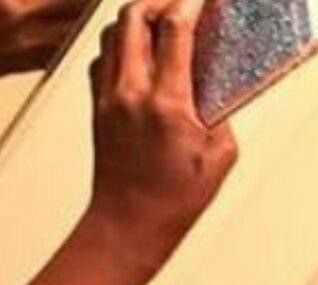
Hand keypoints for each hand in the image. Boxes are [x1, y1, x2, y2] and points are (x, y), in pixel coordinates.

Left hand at [83, 0, 238, 273]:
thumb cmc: (175, 201)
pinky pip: (103, 57)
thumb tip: (216, 81)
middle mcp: (131, 93)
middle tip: (184, 3)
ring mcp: (108, 98)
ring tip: (162, 22)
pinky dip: (120, 44)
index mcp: (166, 104)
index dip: (193, 1)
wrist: (128, 228)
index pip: (175, 28)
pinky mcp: (96, 107)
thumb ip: (220, 111)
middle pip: (135, 14)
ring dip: (138, 17)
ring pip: (114, 31)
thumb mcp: (218, 156)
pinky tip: (140, 54)